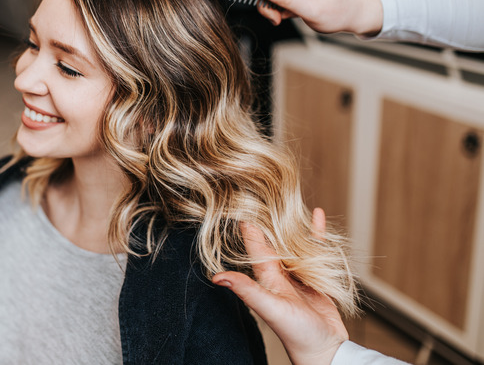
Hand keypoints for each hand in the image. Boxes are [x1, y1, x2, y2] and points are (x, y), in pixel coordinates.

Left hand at [212, 208, 347, 364]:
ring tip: (287, 200)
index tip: (239, 202)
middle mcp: (278, 274)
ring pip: (292, 242)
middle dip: (267, 219)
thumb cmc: (296, 333)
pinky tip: (317, 215)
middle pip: (272, 240)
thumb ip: (247, 290)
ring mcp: (297, 275)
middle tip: (262, 193)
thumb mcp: (269, 308)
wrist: (324, 349)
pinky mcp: (315, 277)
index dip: (248, 225)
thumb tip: (217, 277)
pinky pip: (315, 249)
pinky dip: (315, 232)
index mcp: (266, 277)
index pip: (255, 245)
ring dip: (290, 224)